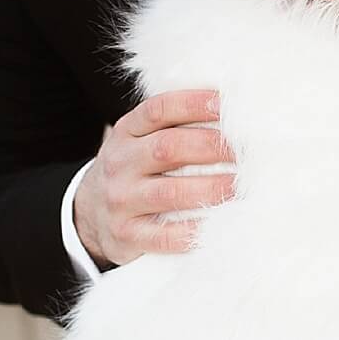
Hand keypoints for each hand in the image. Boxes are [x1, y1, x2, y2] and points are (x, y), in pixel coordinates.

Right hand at [72, 90, 235, 267]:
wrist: (89, 212)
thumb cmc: (136, 169)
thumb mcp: (143, 140)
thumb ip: (178, 125)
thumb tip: (237, 113)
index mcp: (127, 132)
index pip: (159, 110)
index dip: (194, 103)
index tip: (227, 103)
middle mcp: (120, 163)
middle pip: (167, 148)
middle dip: (212, 147)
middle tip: (249, 151)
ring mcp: (121, 200)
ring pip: (168, 193)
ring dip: (211, 189)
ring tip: (243, 187)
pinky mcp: (126, 235)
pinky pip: (164, 236)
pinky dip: (194, 232)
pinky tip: (220, 225)